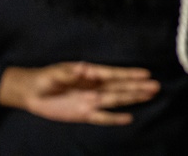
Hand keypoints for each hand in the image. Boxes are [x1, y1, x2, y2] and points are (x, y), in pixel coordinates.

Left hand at [0, 62, 159, 125]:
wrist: (32, 92)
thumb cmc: (45, 78)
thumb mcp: (54, 73)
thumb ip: (67, 73)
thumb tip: (82, 69)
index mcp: (90, 74)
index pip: (113, 74)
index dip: (129, 74)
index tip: (146, 73)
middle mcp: (95, 87)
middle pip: (120, 88)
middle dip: (138, 87)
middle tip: (156, 86)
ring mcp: (91, 101)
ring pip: (116, 100)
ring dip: (133, 98)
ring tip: (151, 95)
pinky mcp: (84, 114)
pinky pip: (102, 117)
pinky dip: (115, 118)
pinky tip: (129, 118)